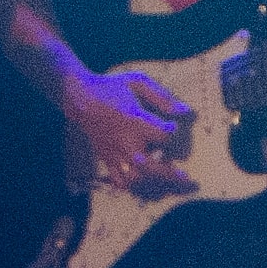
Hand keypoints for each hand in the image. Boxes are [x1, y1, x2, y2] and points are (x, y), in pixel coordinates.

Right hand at [56, 63, 196, 197]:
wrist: (80, 98)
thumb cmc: (112, 87)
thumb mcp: (137, 82)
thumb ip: (161, 96)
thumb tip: (183, 110)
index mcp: (135, 121)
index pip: (163, 135)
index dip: (173, 132)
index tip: (174, 126)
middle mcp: (125, 141)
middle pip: (151, 167)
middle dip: (170, 174)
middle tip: (186, 178)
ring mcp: (114, 153)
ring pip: (135, 178)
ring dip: (152, 181)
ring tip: (165, 177)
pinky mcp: (106, 158)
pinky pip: (119, 180)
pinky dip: (132, 185)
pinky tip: (143, 180)